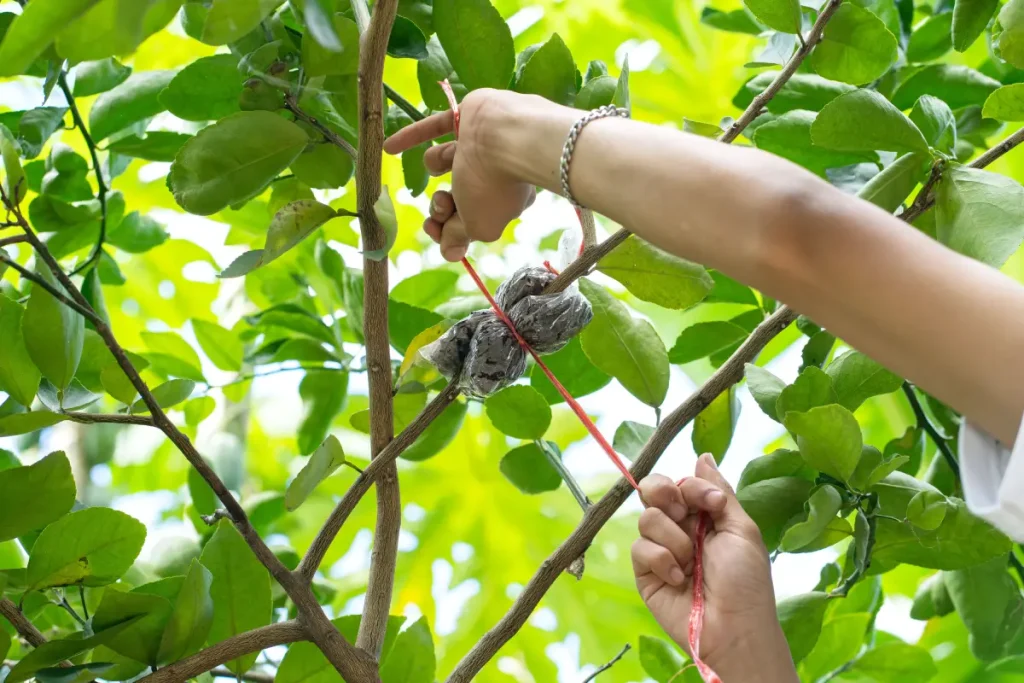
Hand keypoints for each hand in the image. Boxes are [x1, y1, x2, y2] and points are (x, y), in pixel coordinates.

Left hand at [383, 90, 553, 260]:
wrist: (508, 136)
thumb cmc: (494, 187)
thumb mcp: (478, 226)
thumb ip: (458, 237)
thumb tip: (450, 253)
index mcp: (505, 201)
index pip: (471, 221)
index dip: (448, 229)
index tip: (434, 229)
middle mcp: (494, 173)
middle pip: (456, 194)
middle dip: (442, 203)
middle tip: (443, 202)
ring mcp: (481, 144)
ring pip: (445, 161)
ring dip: (437, 166)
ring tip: (443, 164)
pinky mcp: (467, 117)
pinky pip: (434, 128)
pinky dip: (412, 138)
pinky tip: (389, 148)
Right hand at [633, 454, 796, 681]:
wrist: (734, 626)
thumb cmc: (746, 581)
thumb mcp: (742, 529)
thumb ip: (718, 491)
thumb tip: (703, 455)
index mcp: (704, 516)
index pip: (682, 482)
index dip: (690, 487)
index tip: (712, 503)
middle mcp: (680, 528)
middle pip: (653, 490)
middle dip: (666, 495)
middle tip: (682, 513)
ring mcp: (661, 550)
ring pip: (647, 518)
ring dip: (674, 539)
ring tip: (690, 563)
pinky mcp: (645, 573)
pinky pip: (640, 548)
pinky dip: (661, 561)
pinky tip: (678, 579)